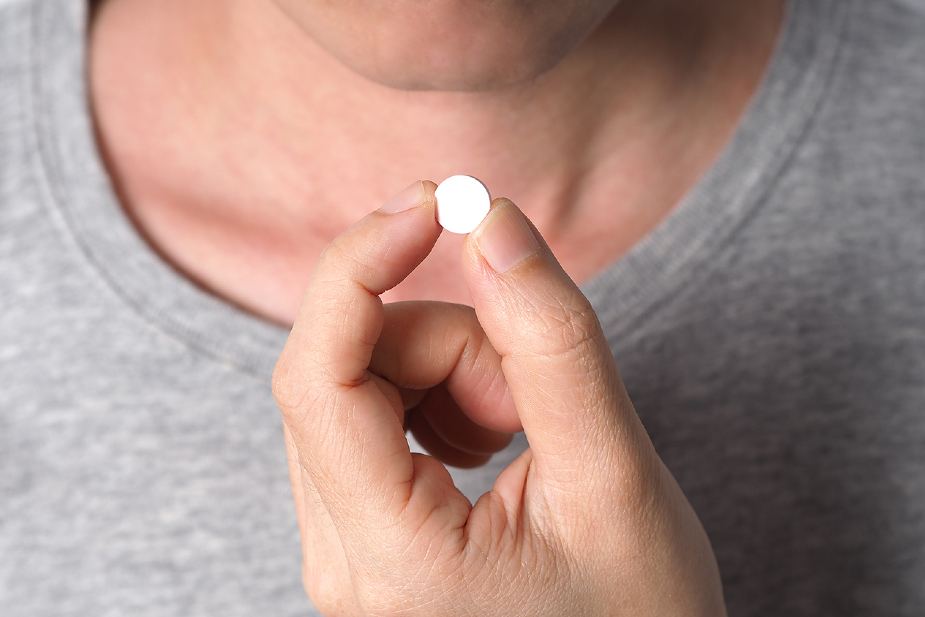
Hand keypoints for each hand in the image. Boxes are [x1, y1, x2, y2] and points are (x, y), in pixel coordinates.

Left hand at [271, 180, 725, 615]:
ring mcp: (345, 549)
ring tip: (523, 431)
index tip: (435, 204)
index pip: (318, 377)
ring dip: (448, 372)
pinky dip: (437, 398)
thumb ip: (553, 342)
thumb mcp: (614, 477)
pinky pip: (372, 416)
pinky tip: (492, 443)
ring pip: (361, 387)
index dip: (360, 265)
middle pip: (347, 371)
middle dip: (447, 341)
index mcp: (392, 560)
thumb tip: (493, 223)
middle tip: (531, 390)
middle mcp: (341, 560)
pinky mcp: (364, 531)